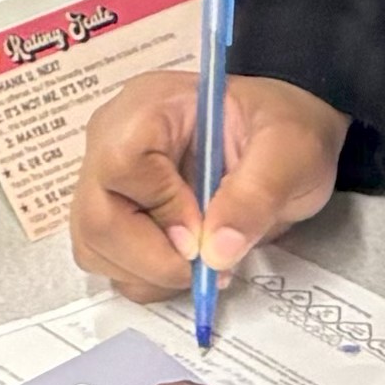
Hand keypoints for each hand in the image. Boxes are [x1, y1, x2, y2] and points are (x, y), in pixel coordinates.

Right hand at [68, 69, 345, 305]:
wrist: (284, 147)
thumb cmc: (286, 133)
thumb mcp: (291, 152)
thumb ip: (255, 195)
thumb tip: (213, 253)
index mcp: (149, 107)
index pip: (121, 164)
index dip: (160, 210)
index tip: (205, 235)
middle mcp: (111, 141)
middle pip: (96, 216)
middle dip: (152, 258)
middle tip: (207, 266)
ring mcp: (107, 181)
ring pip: (94, 247)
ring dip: (149, 273)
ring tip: (203, 263)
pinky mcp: (114, 215)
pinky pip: (108, 261)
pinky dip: (148, 278)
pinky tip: (187, 264)